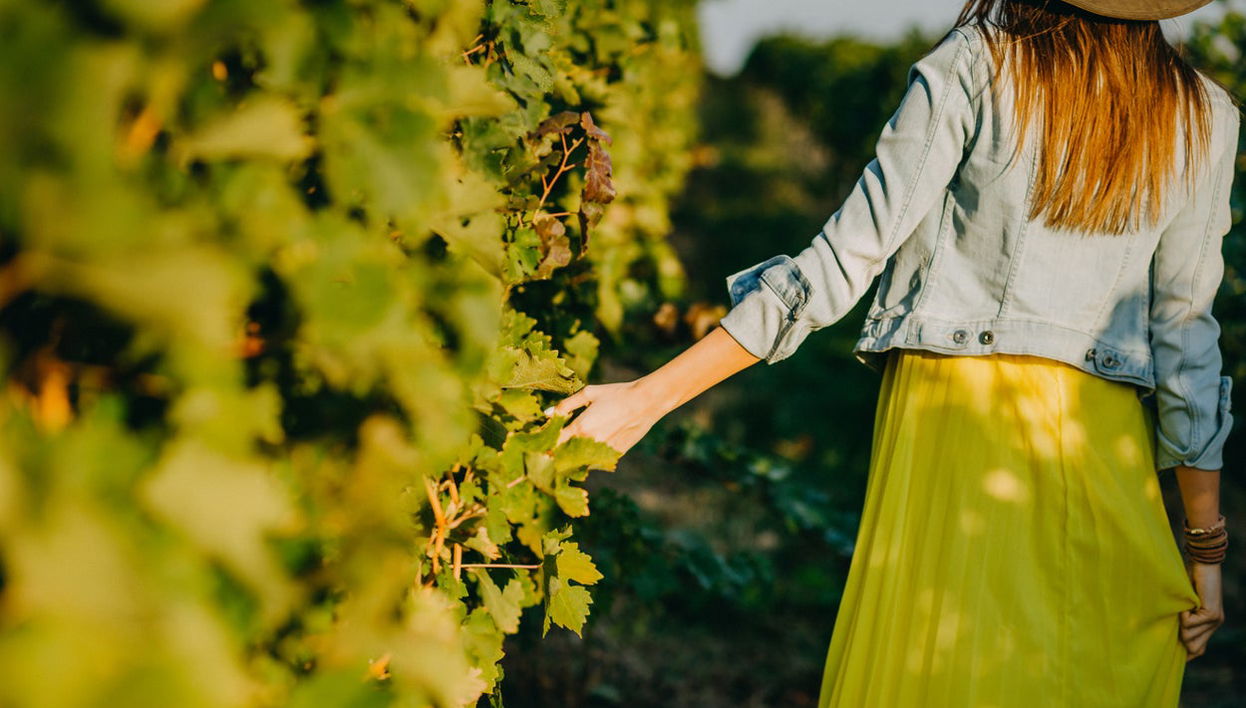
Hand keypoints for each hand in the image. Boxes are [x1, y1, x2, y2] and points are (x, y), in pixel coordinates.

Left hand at [546, 378, 668, 454]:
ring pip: (581, 462)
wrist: (645, 402)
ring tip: (571, 450)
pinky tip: (591, 449)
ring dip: (574, 458)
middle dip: (558, 453)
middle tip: (552, 449)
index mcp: (580, 427)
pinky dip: (590, 458)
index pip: (554, 443)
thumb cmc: (616, 394)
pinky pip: (597, 462)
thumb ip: (566, 405)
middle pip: (565, 456)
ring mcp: (603, 452)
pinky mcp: (615, 455)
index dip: (546, 443)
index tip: (542, 442)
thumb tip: (547, 414)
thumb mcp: (589, 393)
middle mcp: (590, 443)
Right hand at [1179, 560, 1223, 660]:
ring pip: (1189, 637)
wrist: (1202, 563)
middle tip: (1175, 620)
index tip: (1170, 653)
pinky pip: (1189, 624)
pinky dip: (1182, 614)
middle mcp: (1214, 625)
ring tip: (1180, 608)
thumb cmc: (1187, 578)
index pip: (1199, 650)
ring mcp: (1215, 621)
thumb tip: (1164, 632)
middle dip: (1180, 638)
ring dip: (1179, 624)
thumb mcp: (1182, 602)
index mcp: (1208, 624)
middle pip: (1194, 649)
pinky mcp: (1211, 615)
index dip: (1186, 654)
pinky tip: (1185, 603)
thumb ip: (1180, 616)